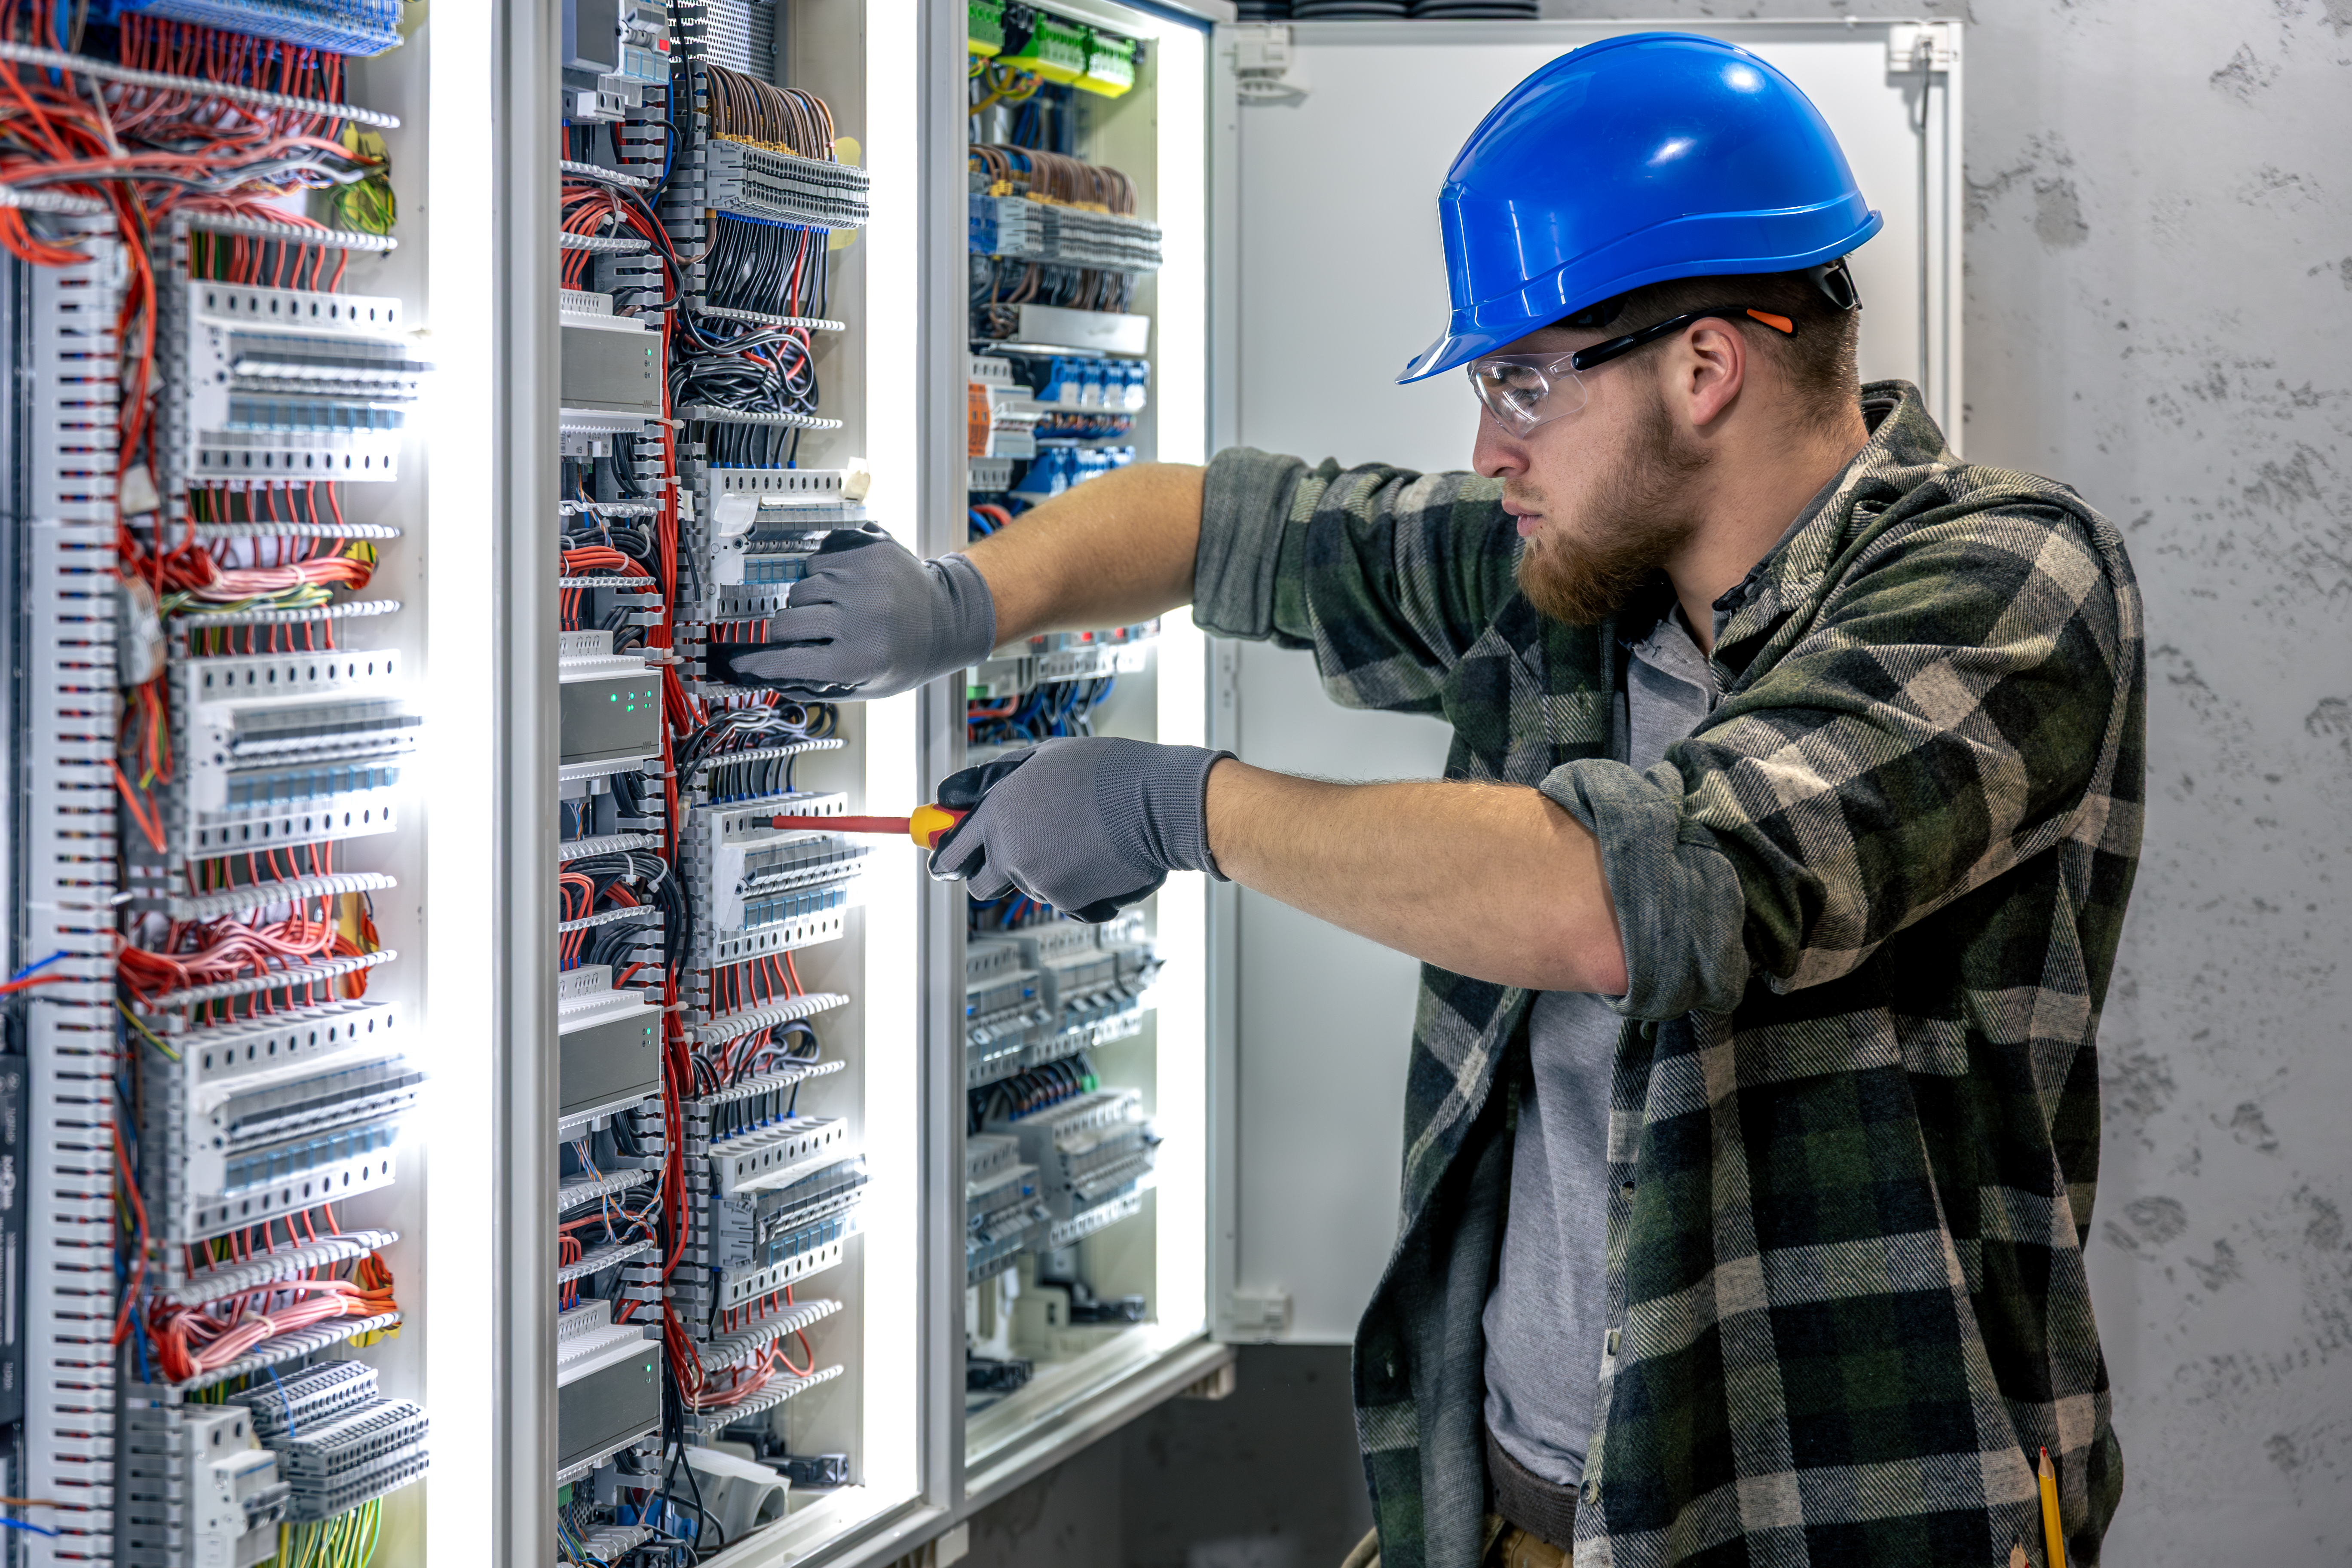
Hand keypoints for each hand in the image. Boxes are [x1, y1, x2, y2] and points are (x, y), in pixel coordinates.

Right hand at [711, 525, 996, 699]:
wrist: (949, 618)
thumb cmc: (906, 656)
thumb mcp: (867, 686)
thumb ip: (816, 685)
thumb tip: (767, 679)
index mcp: (859, 660)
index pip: (788, 662)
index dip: (759, 664)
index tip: (741, 663)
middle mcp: (861, 618)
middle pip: (786, 623)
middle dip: (786, 632)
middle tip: (805, 635)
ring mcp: (864, 581)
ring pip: (799, 590)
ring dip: (807, 602)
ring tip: (835, 611)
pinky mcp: (868, 554)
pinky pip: (817, 563)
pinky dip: (823, 576)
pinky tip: (845, 589)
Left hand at [929, 737, 1232, 921]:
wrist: (1158, 802)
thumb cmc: (1105, 772)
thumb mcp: (1041, 758)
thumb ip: (990, 780)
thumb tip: (952, 796)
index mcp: (997, 814)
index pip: (951, 853)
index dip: (946, 860)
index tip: (945, 863)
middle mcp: (1011, 853)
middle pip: (981, 885)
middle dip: (992, 874)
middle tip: (1019, 853)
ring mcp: (1040, 882)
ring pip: (1031, 887)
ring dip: (1048, 870)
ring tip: (1082, 837)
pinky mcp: (1071, 903)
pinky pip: (1067, 901)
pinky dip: (1080, 886)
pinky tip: (1101, 857)